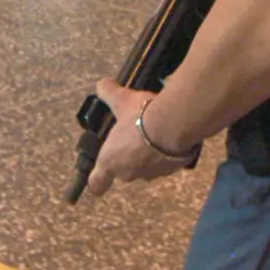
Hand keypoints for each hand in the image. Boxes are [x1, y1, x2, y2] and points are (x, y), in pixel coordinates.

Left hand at [86, 80, 194, 198]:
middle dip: (128, 155)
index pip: (97, 184)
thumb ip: (108, 93)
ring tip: (155, 132)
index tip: (101, 173)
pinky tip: (170, 135)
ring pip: (146, 167)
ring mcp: (151, 174)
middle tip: (133, 135)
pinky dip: (167, 152)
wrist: (172, 125)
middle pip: (124, 171)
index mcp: (110, 161)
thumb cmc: (139, 116)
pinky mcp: (171, 170)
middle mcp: (128, 173)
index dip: (98, 180)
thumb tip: (102, 85)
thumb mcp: (122, 99)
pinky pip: (166, 163)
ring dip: (149, 154)